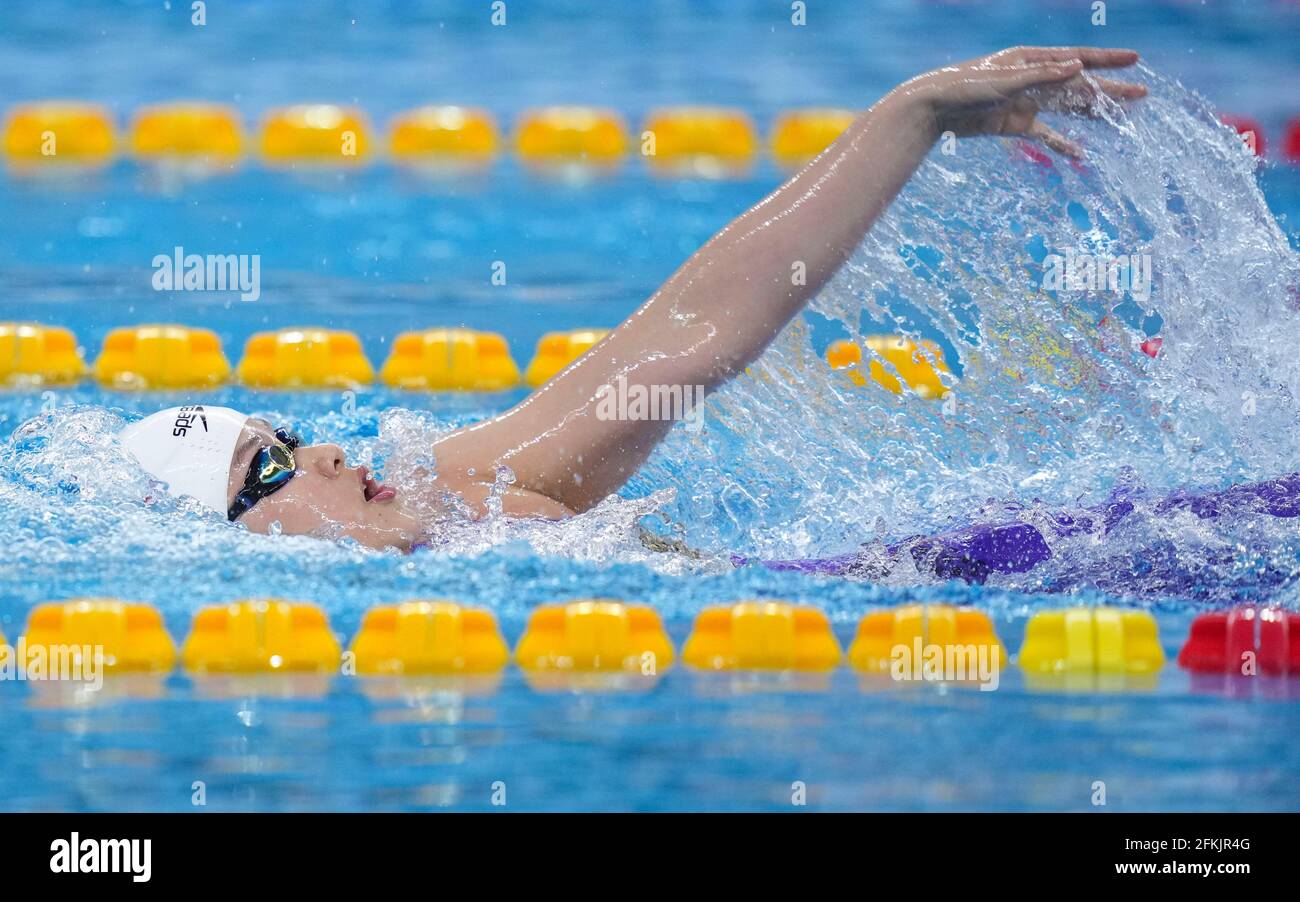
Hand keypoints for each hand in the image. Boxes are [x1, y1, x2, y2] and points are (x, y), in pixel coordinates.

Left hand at [899, 46, 1146, 156]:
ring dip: (1093, 113)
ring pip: (1067, 108)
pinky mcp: (1014, 124)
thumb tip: (1079, 67)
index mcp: (1031, 59)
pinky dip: (1061, 144)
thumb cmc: (964, 86)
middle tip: (1142, 95)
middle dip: (1110, 90)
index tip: (1135, 59)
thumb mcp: (1004, 80)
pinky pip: (1044, 135)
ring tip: (1122, 118)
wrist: (932, 109)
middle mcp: (1033, 78)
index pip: (1077, 58)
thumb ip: (1041, 75)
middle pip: (1079, 85)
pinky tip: (1080, 154)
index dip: (1107, 59)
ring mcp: (1026, 102)